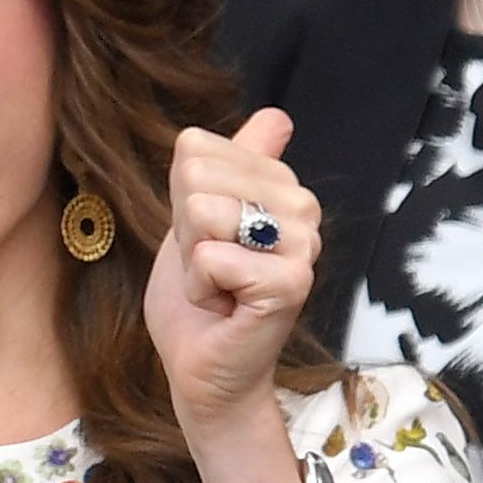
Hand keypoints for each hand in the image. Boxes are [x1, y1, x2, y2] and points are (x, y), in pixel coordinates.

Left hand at [142, 109, 323, 452]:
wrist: (200, 365)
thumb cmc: (198, 295)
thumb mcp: (198, 215)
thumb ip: (228, 162)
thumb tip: (278, 116)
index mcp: (281, 185)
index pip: (196, 148)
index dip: (180, 199)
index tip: (204, 239)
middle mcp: (303, 208)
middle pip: (197, 176)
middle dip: (184, 229)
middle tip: (210, 268)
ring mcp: (303, 246)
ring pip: (202, 212)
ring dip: (191, 259)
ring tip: (218, 285)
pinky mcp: (291, 283)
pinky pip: (210, 258)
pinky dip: (200, 289)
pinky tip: (225, 307)